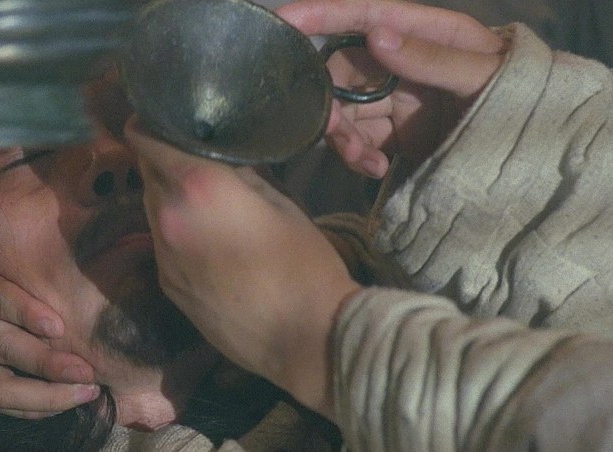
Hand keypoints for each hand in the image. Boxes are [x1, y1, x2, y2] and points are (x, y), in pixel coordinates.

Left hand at [128, 117, 359, 420]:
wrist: (304, 339)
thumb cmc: (305, 263)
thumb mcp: (280, 202)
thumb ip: (241, 174)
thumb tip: (222, 160)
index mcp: (197, 186)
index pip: (144, 138)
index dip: (148, 122)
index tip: (161, 117)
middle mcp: (167, 216)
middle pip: (147, 172)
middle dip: (163, 159)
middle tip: (193, 156)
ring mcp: (161, 255)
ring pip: (152, 208)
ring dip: (170, 196)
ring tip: (206, 201)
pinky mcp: (165, 284)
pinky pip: (162, 242)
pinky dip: (176, 231)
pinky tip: (209, 241)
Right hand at [277, 0, 504, 177]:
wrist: (533, 146)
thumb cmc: (517, 94)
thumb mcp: (482, 74)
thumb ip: (431, 58)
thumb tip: (376, 36)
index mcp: (420, 32)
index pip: (361, 15)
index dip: (319, 14)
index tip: (282, 20)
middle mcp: (398, 62)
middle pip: (341, 73)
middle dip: (330, 103)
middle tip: (334, 133)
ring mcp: (394, 100)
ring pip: (345, 111)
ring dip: (343, 137)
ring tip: (364, 160)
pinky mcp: (394, 134)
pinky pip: (359, 141)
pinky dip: (358, 157)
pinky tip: (376, 169)